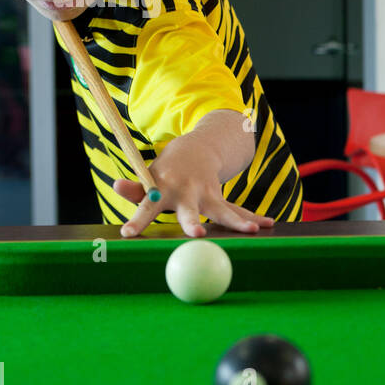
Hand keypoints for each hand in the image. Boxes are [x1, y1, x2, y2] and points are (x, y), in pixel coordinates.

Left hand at [112, 135, 274, 237]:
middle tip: (198, 233)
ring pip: (223, 210)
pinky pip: (237, 211)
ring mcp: (207, 195)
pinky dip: (252, 218)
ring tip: (253, 229)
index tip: (127, 233)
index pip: (146, 206)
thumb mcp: (148, 176)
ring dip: (238, 220)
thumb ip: (135, 187)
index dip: (137, 220)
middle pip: (189, 211)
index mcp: (163, 189)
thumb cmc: (166, 172)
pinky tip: (268, 225)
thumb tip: (116, 185)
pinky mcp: (221, 199)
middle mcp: (187, 192)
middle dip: (193, 222)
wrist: (196, 151)